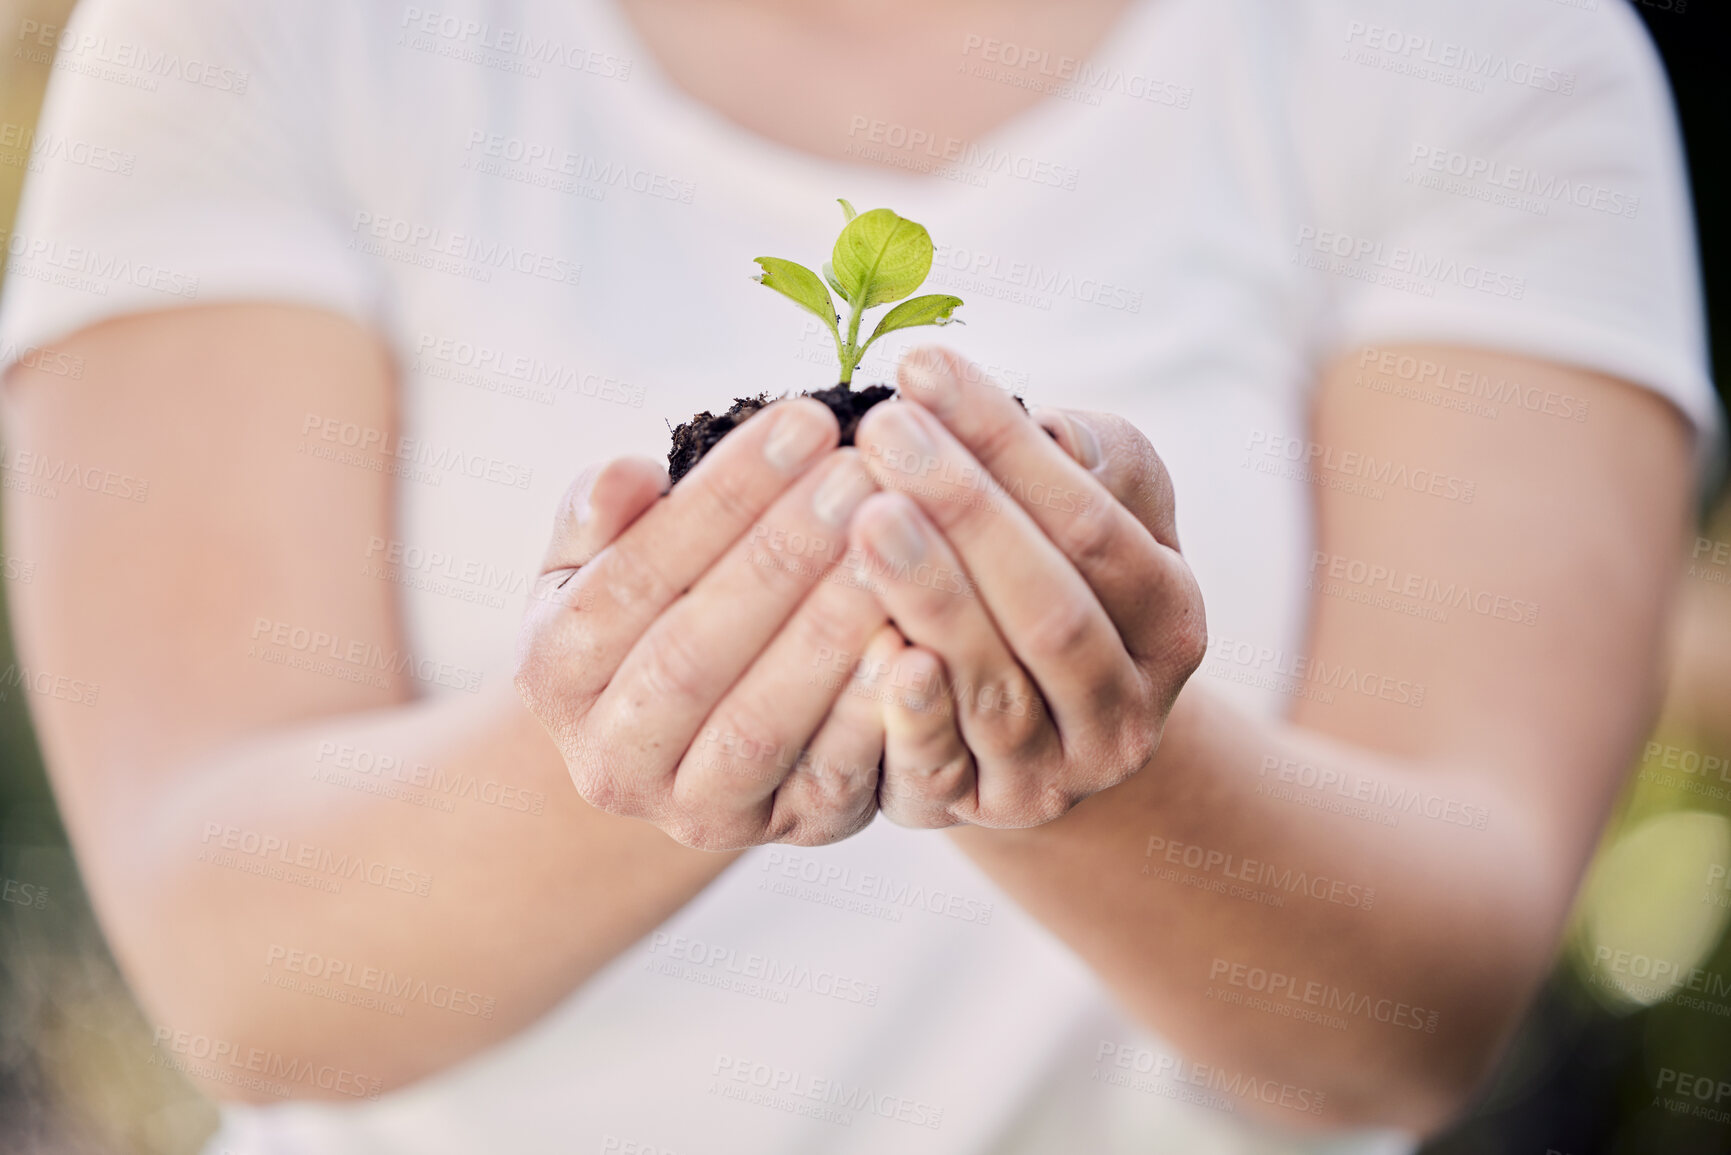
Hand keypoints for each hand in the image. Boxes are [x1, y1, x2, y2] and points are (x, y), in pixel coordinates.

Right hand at [514, 399, 903, 849]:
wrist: (686, 738)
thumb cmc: (653, 609)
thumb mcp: (599, 560)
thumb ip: (601, 516)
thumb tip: (627, 476)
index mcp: (553, 671)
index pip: (634, 576)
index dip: (722, 498)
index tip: (804, 422)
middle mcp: (610, 759)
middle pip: (692, 655)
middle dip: (781, 556)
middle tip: (861, 470)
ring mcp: (698, 810)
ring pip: (760, 724)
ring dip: (830, 630)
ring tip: (895, 539)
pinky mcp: (789, 832)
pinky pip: (834, 779)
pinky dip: (875, 715)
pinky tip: (918, 640)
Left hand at [845, 349, 1207, 828]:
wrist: (1047, 722)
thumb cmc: (1060, 577)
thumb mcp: (1105, 512)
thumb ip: (1099, 462)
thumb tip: (1060, 432)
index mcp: (1170, 616)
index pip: (1092, 522)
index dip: (1006, 446)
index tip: (922, 368)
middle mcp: (1130, 705)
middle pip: (1050, 607)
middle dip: (965, 511)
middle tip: (882, 431)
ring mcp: (1062, 771)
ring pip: (997, 687)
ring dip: (930, 598)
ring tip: (862, 515)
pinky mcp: (989, 811)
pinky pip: (944, 769)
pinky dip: (910, 715)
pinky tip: (868, 649)